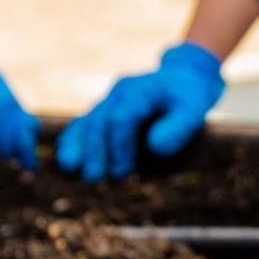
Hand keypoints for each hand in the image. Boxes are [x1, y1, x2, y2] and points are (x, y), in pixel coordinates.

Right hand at [56, 42, 223, 181]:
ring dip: (79, 147)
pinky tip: (66, 159)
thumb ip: (178, 129)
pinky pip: (84, 124)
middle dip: (95, 151)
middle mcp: (119, 93)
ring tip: (71, 169)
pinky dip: (74, 141)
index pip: (122, 119)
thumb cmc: (187, 100)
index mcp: (140, 91)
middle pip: (99, 121)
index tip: (123, 173)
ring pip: (87, 122)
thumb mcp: (193, 111)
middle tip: (93, 178)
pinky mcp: (104, 111)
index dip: (119, 147)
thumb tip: (153, 147)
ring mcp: (108, 101)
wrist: (181, 80)